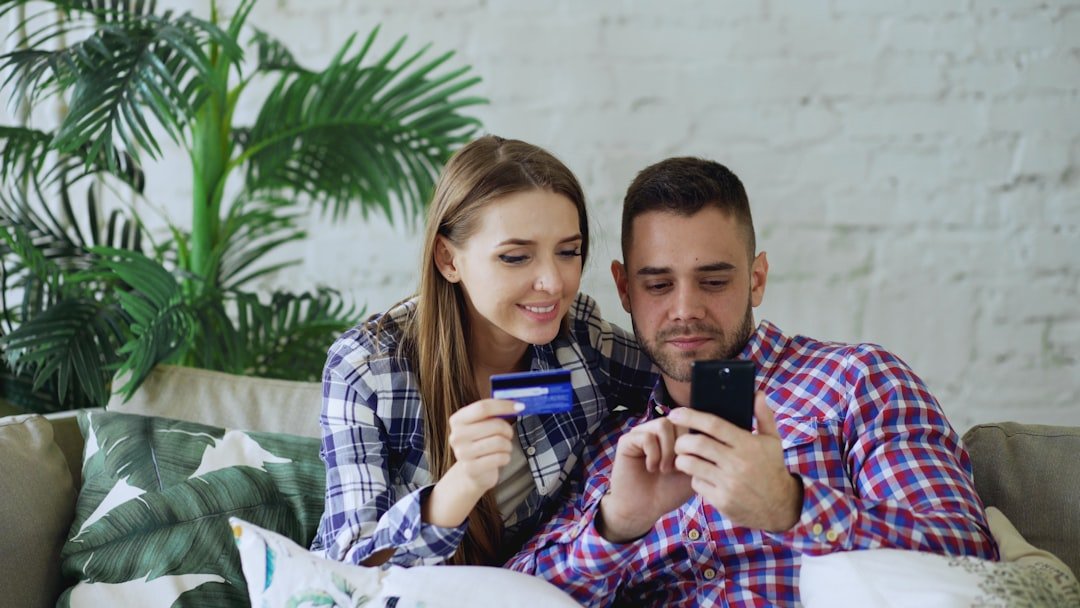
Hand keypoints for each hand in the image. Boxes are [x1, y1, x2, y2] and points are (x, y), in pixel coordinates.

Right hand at [423, 399, 520, 527]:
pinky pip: (499, 458)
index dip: (504, 406)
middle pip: (494, 425)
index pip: (483, 407)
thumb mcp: (482, 425)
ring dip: (508, 445)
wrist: (472, 472)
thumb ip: (494, 413)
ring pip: (499, 442)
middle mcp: (456, 436)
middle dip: (508, 429)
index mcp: (457, 419)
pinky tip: (501, 458)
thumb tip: (517, 404)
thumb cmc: (481, 443)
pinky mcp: (471, 469)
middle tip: (509, 434)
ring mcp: (462, 453)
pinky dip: (506, 457)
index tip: (520, 406)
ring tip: (504, 447)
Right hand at [598, 417, 693, 542]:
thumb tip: (706, 436)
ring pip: (663, 424)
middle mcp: (658, 430)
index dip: (694, 443)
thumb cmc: (669, 491)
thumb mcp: (693, 471)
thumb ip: (701, 453)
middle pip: (679, 421)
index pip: (692, 422)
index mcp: (674, 434)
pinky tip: (651, 468)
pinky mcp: (627, 440)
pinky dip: (653, 455)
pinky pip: (647, 437)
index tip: (690, 466)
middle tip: (676, 469)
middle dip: (682, 446)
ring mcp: (642, 432)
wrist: (645, 509)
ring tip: (664, 469)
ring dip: (667, 450)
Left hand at [668, 392, 802, 531]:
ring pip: (691, 465)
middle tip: (679, 441)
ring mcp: (729, 483)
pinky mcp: (723, 500)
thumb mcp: (773, 441)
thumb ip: (764, 416)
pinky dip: (695, 478)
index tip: (675, 413)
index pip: (714, 424)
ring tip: (685, 457)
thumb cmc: (772, 469)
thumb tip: (757, 393)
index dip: (690, 416)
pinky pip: (697, 484)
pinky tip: (701, 476)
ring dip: (682, 459)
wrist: (780, 506)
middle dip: (681, 440)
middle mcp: (737, 463)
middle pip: (697, 444)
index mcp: (747, 444)